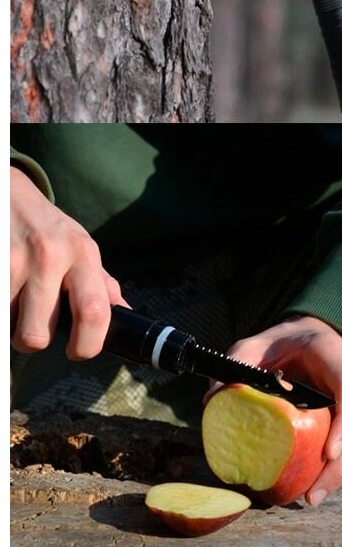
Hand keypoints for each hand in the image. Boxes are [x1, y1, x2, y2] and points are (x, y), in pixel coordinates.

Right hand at [10, 166, 124, 358]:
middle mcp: (50, 256)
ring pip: (9, 327)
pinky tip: (6, 289)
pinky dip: (1, 309)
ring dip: (11, 323)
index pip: (94, 312)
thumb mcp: (81, 248)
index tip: (77, 351)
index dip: (87, 345)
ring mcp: (14, 260)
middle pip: (38, 334)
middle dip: (34, 340)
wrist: (10, 195)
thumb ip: (101, 284)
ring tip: (17, 300)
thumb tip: (124, 316)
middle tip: (35, 325)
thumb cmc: (50, 230)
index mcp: (83, 254)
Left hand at [224, 316, 341, 505]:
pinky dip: (337, 467)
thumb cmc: (281, 343)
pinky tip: (316, 486)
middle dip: (341, 464)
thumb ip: (235, 365)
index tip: (328, 453)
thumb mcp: (253, 346)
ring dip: (340, 472)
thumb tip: (213, 401)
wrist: (309, 336)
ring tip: (312, 497)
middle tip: (312, 495)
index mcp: (331, 352)